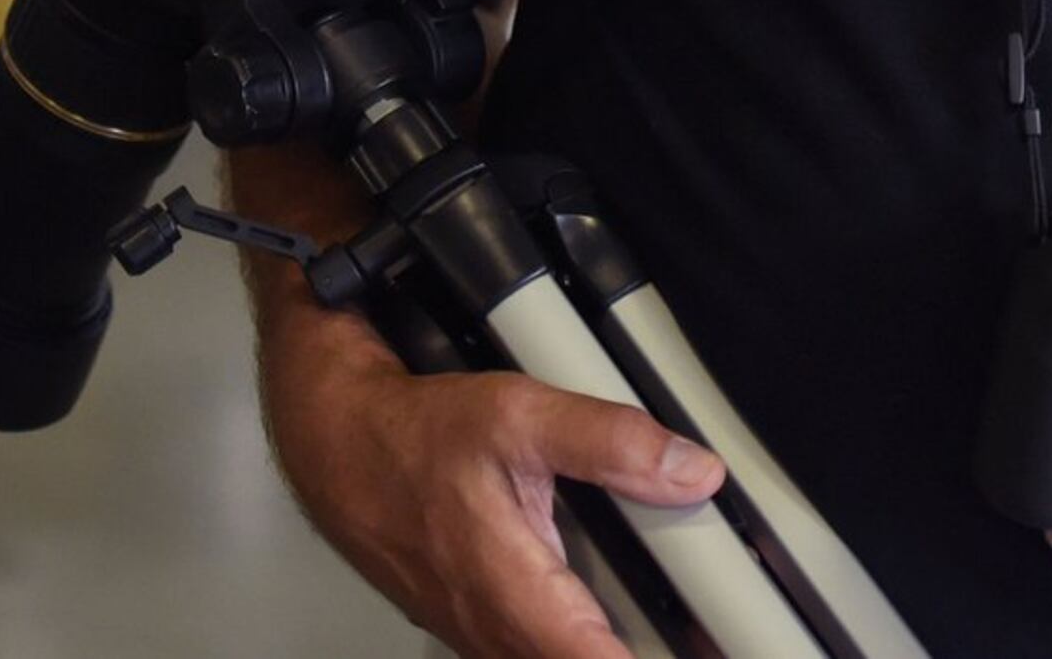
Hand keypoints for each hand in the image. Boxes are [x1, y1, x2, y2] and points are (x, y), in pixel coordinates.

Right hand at [262, 340, 724, 658]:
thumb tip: (691, 472)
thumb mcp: (519, 416)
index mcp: (518, 597)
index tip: (710, 652)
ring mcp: (482, 639)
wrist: (341, 447)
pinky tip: (600, 622)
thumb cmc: (416, 438)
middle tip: (704, 640)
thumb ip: (609, 441)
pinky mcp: (475, 630)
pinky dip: (572, 643)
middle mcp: (498, 635)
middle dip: (639, 652)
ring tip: (673, 636)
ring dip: (600, 648)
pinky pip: (531, 654)